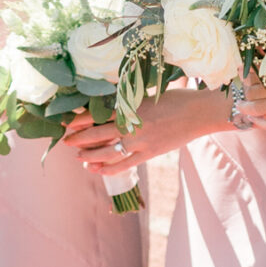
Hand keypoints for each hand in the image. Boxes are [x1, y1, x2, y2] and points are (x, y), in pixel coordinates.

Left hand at [62, 85, 228, 175]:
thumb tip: (109, 108)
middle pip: (97, 135)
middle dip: (79, 139)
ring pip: (107, 153)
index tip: (66, 123)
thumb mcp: (148, 96)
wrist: (199, 113)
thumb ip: (129, 103)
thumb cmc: (175, 99)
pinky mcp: (149, 154)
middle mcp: (132, 126)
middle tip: (66, 142)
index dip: (79, 120)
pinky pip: (124, 165)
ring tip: (79, 157)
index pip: (96, 115)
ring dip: (90, 156)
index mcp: (130, 107)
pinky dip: (109, 169)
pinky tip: (98, 170)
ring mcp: (140, 142)